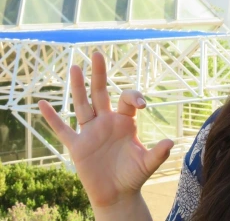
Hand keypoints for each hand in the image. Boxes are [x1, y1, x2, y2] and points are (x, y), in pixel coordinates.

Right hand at [38, 52, 173, 208]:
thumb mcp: (147, 164)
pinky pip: (62, 130)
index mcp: (125, 121)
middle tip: (97, 53)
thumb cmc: (133, 176)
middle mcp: (107, 121)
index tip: (141, 105)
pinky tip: (42, 104)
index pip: (127, 99)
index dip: (134, 97)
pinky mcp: (77, 146)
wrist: (117, 193)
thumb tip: (170, 143)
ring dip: (77, 87)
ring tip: (75, 67)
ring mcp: (90, 132)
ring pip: (82, 104)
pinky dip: (52, 118)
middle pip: (101, 92)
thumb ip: (157, 153)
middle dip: (99, 74)